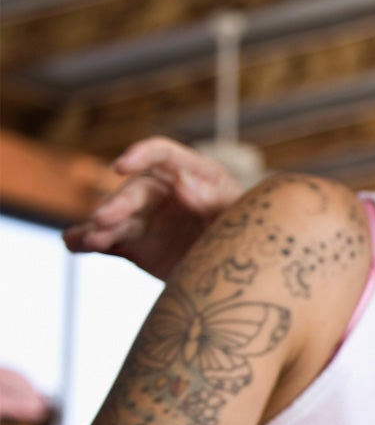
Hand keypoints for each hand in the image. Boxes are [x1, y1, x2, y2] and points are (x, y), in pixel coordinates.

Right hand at [63, 137, 242, 279]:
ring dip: (98, 227)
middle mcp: (165, 193)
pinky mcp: (137, 247)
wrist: (244, 270)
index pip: (162, 154)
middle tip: (104, 221)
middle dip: (117, 205)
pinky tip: (74, 244)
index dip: (140, 155)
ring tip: (87, 240)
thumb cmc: (249, 233)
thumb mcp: (243, 215)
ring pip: (116, 219)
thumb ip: (218, 201)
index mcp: (194, 174)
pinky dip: (88, 243)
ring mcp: (148, 220)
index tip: (121, 167)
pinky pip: (109, 242)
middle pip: (135, 192)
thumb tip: (185, 186)